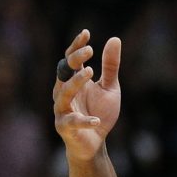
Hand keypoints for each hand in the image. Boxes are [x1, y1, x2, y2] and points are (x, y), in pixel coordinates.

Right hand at [53, 29, 121, 161]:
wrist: (95, 142)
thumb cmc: (100, 112)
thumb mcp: (110, 87)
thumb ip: (110, 66)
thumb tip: (115, 39)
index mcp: (74, 80)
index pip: (70, 59)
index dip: (76, 46)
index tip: (86, 34)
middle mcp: (63, 92)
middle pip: (63, 72)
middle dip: (74, 60)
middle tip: (89, 51)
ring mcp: (62, 109)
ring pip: (63, 94)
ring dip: (75, 83)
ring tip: (90, 72)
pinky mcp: (65, 127)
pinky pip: (72, 122)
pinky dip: (84, 121)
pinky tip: (96, 119)